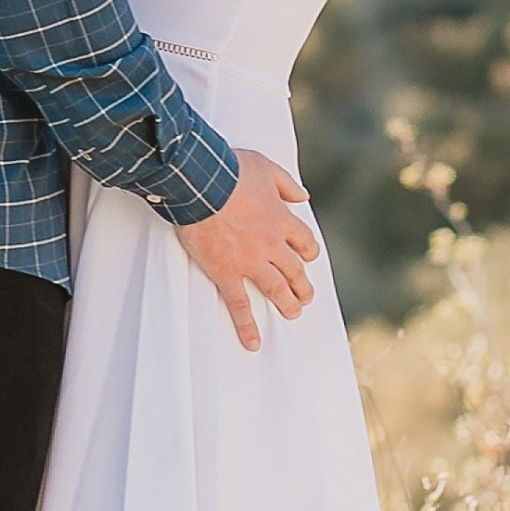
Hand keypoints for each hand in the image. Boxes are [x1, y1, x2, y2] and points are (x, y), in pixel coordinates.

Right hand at [175, 151, 319, 353]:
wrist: (201, 182)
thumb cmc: (231, 170)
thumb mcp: (266, 167)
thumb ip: (287, 184)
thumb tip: (305, 196)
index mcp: (280, 219)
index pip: (304, 241)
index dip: (308, 251)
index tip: (308, 257)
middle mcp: (271, 243)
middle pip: (295, 270)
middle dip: (303, 285)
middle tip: (305, 296)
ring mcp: (250, 261)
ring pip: (275, 288)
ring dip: (287, 303)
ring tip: (293, 314)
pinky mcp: (226, 272)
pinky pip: (239, 305)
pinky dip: (247, 326)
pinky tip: (253, 343)